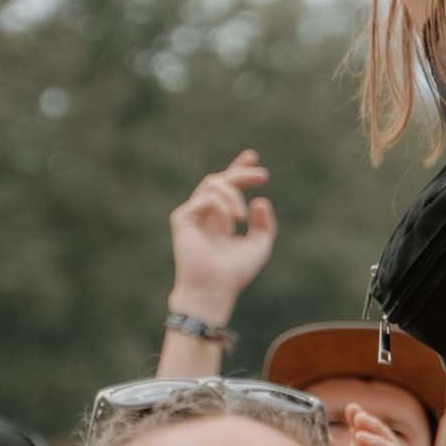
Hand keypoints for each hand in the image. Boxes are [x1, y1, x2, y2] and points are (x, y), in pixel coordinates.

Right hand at [168, 151, 277, 316]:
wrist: (214, 289)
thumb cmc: (234, 273)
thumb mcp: (259, 246)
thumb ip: (263, 224)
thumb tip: (260, 201)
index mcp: (220, 220)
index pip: (228, 187)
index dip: (239, 169)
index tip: (252, 156)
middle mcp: (205, 214)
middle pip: (220, 179)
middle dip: (241, 172)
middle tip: (262, 175)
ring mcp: (192, 215)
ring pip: (213, 183)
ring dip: (234, 195)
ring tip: (243, 218)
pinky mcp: (182, 218)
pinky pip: (206, 198)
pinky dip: (222, 208)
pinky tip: (228, 228)